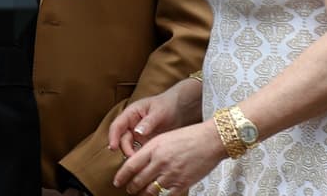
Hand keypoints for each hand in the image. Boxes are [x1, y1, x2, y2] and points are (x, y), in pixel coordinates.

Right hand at [107, 81, 199, 158]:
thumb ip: (148, 122)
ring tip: (141, 163)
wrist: (178, 109)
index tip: (113, 147)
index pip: (117, 125)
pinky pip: (139, 151)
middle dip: (125, 149)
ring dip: (132, 155)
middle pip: (122, 139)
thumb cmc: (166, 106)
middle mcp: (131, 125)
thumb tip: (138, 132)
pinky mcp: (145, 142)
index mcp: (130, 114)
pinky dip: (140, 157)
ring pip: (129, 147)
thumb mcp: (158, 112)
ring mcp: (137, 134)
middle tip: (133, 159)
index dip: (113, 136)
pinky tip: (146, 163)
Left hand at [111, 121, 225, 193]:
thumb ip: (151, 150)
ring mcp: (171, 174)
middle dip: (131, 187)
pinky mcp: (183, 183)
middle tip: (128, 189)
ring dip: (144, 194)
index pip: (131, 165)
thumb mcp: (164, 138)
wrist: (209, 140)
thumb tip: (140, 162)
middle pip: (139, 180)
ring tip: (141, 194)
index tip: (117, 181)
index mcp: (153, 148)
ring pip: (151, 190)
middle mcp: (160, 162)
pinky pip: (167, 195)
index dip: (122, 176)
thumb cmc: (188, 136)